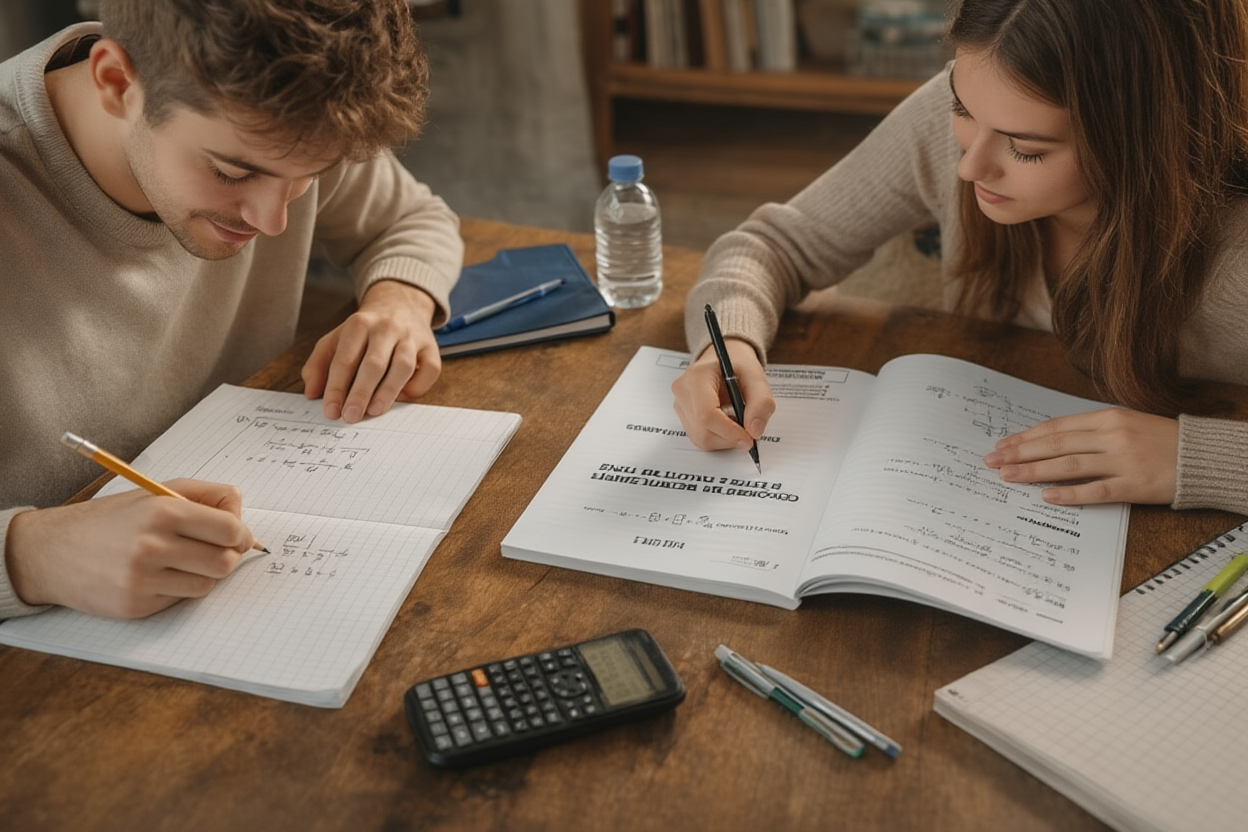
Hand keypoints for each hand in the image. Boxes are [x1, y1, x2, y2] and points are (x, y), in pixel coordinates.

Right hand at [5, 479, 255, 618]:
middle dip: (226, 556)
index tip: (237, 535)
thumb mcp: (156, 492)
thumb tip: (241, 517)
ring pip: (207, 585)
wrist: (52, 550)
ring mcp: (143, 580)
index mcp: (163, 511)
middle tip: (213, 550)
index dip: (240, 534)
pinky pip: (180, 600)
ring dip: (202, 574)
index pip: (230, 530)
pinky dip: (177, 589)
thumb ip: (206, 496)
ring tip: (180, 561)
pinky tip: (156, 576)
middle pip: (225, 562)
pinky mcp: (136, 606)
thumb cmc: (112, 519)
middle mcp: (153, 546)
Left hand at [301, 280, 440, 422]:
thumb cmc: (364, 332)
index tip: (330, 411)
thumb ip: (319, 364)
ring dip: (388, 392)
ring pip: (403, 366)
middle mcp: (387, 328)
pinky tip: (402, 397)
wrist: (399, 305)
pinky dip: (418, 386)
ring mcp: (412, 337)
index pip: (345, 359)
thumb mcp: (336, 339)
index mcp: (359, 324)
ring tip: (374, 411)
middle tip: (350, 417)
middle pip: (374, 364)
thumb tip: (312, 393)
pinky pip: (430, 370)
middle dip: (360, 393)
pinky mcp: (432, 348)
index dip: (336, 388)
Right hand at [671, 338, 774, 451]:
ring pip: (701, 438)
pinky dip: (718, 437)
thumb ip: (761, 403)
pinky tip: (727, 423)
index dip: (729, 432)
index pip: (707, 414)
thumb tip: (754, 431)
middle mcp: (683, 390)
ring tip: (737, 422)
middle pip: (703, 431)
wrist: (725, 360)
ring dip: (725, 439)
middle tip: (748, 430)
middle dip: (730, 437)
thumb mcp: (757, 378)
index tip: (749, 440)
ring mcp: (680, 404)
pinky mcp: (682, 415)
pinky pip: (699, 437)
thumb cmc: (739, 366)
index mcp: (697, 376)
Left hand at [983, 409, 1178, 504]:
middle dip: (1020, 453)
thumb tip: (1051, 440)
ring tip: (1008, 476)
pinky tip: (1047, 496)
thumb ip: (1091, 431)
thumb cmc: (1160, 440)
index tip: (1002, 445)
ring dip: (1034, 471)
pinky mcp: (1135, 484)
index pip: (1056, 427)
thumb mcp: (1125, 424)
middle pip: (1056, 444)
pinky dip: (1070, 494)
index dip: (1026, 437)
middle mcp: (1112, 436)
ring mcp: (1123, 460)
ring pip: (1069, 465)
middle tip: (992, 462)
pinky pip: (1096, 490)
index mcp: (1107, 418)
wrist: (1202, 456)